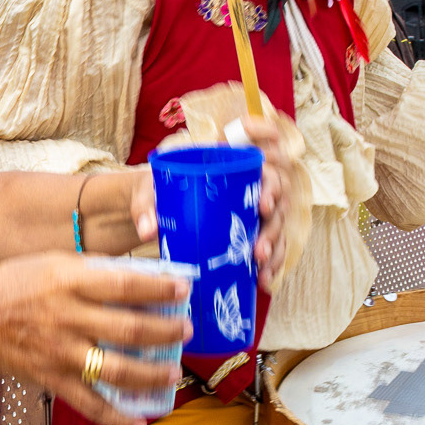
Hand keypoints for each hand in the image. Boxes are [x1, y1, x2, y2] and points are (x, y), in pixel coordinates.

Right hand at [0, 253, 190, 424]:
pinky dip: (115, 419)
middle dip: (164, 332)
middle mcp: (68, 318)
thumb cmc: (15, 284)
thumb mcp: (53, 262)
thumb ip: (92, 271)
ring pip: (115, 369)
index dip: (158, 289)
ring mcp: (61, 353)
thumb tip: (137, 279)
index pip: (124, 285)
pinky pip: (88, 404)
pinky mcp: (52, 379)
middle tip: (186, 330)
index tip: (183, 290)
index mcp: (69, 282)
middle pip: (127, 329)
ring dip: (150, 375)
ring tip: (173, 373)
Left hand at [93, 127, 293, 281]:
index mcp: (227, 160)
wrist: (154, 210)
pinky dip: (271, 263)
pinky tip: (263, 280)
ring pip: (278, 219)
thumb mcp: (147, 191)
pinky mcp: (253, 231)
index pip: (260, 145)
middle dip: (274, 210)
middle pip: (277, 186)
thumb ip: (145, 206)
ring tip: (260, 262)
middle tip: (261, 227)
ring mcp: (254, 207)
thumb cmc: (155, 191)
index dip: (270, 150)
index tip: (261, 184)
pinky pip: (273, 245)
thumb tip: (148, 231)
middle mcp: (248, 180)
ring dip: (274, 241)